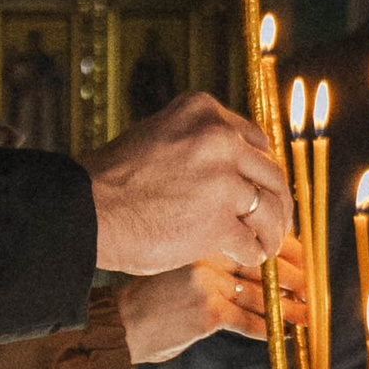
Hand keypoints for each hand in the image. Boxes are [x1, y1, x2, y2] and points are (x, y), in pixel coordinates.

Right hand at [84, 93, 291, 275]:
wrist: (89, 211)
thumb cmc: (114, 180)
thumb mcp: (157, 136)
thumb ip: (195, 143)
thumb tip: (231, 164)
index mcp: (203, 111)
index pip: (255, 139)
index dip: (263, 168)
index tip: (265, 186)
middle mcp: (219, 139)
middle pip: (269, 172)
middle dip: (278, 201)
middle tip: (279, 222)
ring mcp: (222, 180)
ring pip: (267, 207)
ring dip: (272, 230)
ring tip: (268, 245)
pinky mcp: (219, 221)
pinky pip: (249, 238)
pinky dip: (252, 251)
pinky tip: (248, 257)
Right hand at [116, 252, 295, 364]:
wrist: (119, 323)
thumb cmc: (148, 297)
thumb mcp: (179, 265)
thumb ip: (213, 261)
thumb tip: (258, 264)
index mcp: (202, 239)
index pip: (252, 239)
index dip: (282, 249)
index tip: (303, 257)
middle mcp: (207, 256)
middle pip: (261, 265)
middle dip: (292, 277)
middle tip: (312, 286)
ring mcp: (208, 283)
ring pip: (259, 295)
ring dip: (286, 307)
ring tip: (305, 314)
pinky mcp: (207, 312)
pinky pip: (245, 321)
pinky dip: (265, 330)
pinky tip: (281, 335)